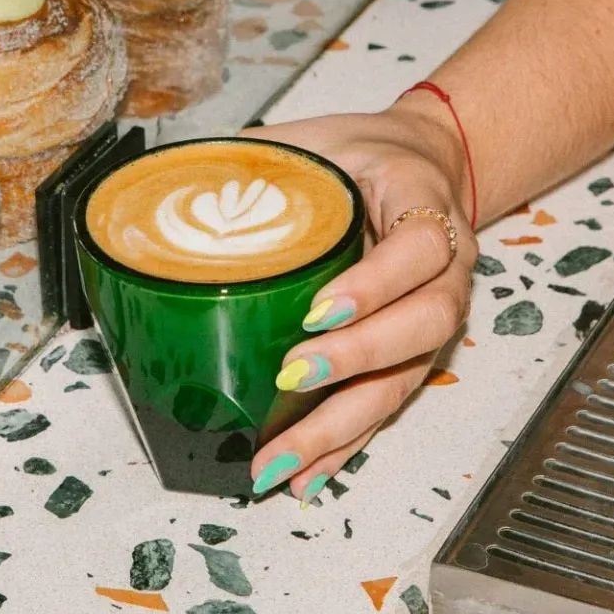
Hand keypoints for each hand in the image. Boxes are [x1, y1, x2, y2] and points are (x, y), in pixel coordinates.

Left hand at [242, 97, 476, 503]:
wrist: (419, 163)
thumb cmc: (361, 154)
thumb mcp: (317, 138)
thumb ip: (256, 158)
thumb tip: (168, 178)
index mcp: (425, 202)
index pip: (419, 244)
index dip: (375, 282)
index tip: (319, 308)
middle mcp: (446, 268)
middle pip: (425, 323)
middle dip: (359, 359)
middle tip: (295, 375)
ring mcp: (434, 316)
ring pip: (407, 378)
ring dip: (344, 424)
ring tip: (284, 459)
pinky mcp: (413, 354)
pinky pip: (388, 406)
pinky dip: (346, 445)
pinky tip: (308, 475)